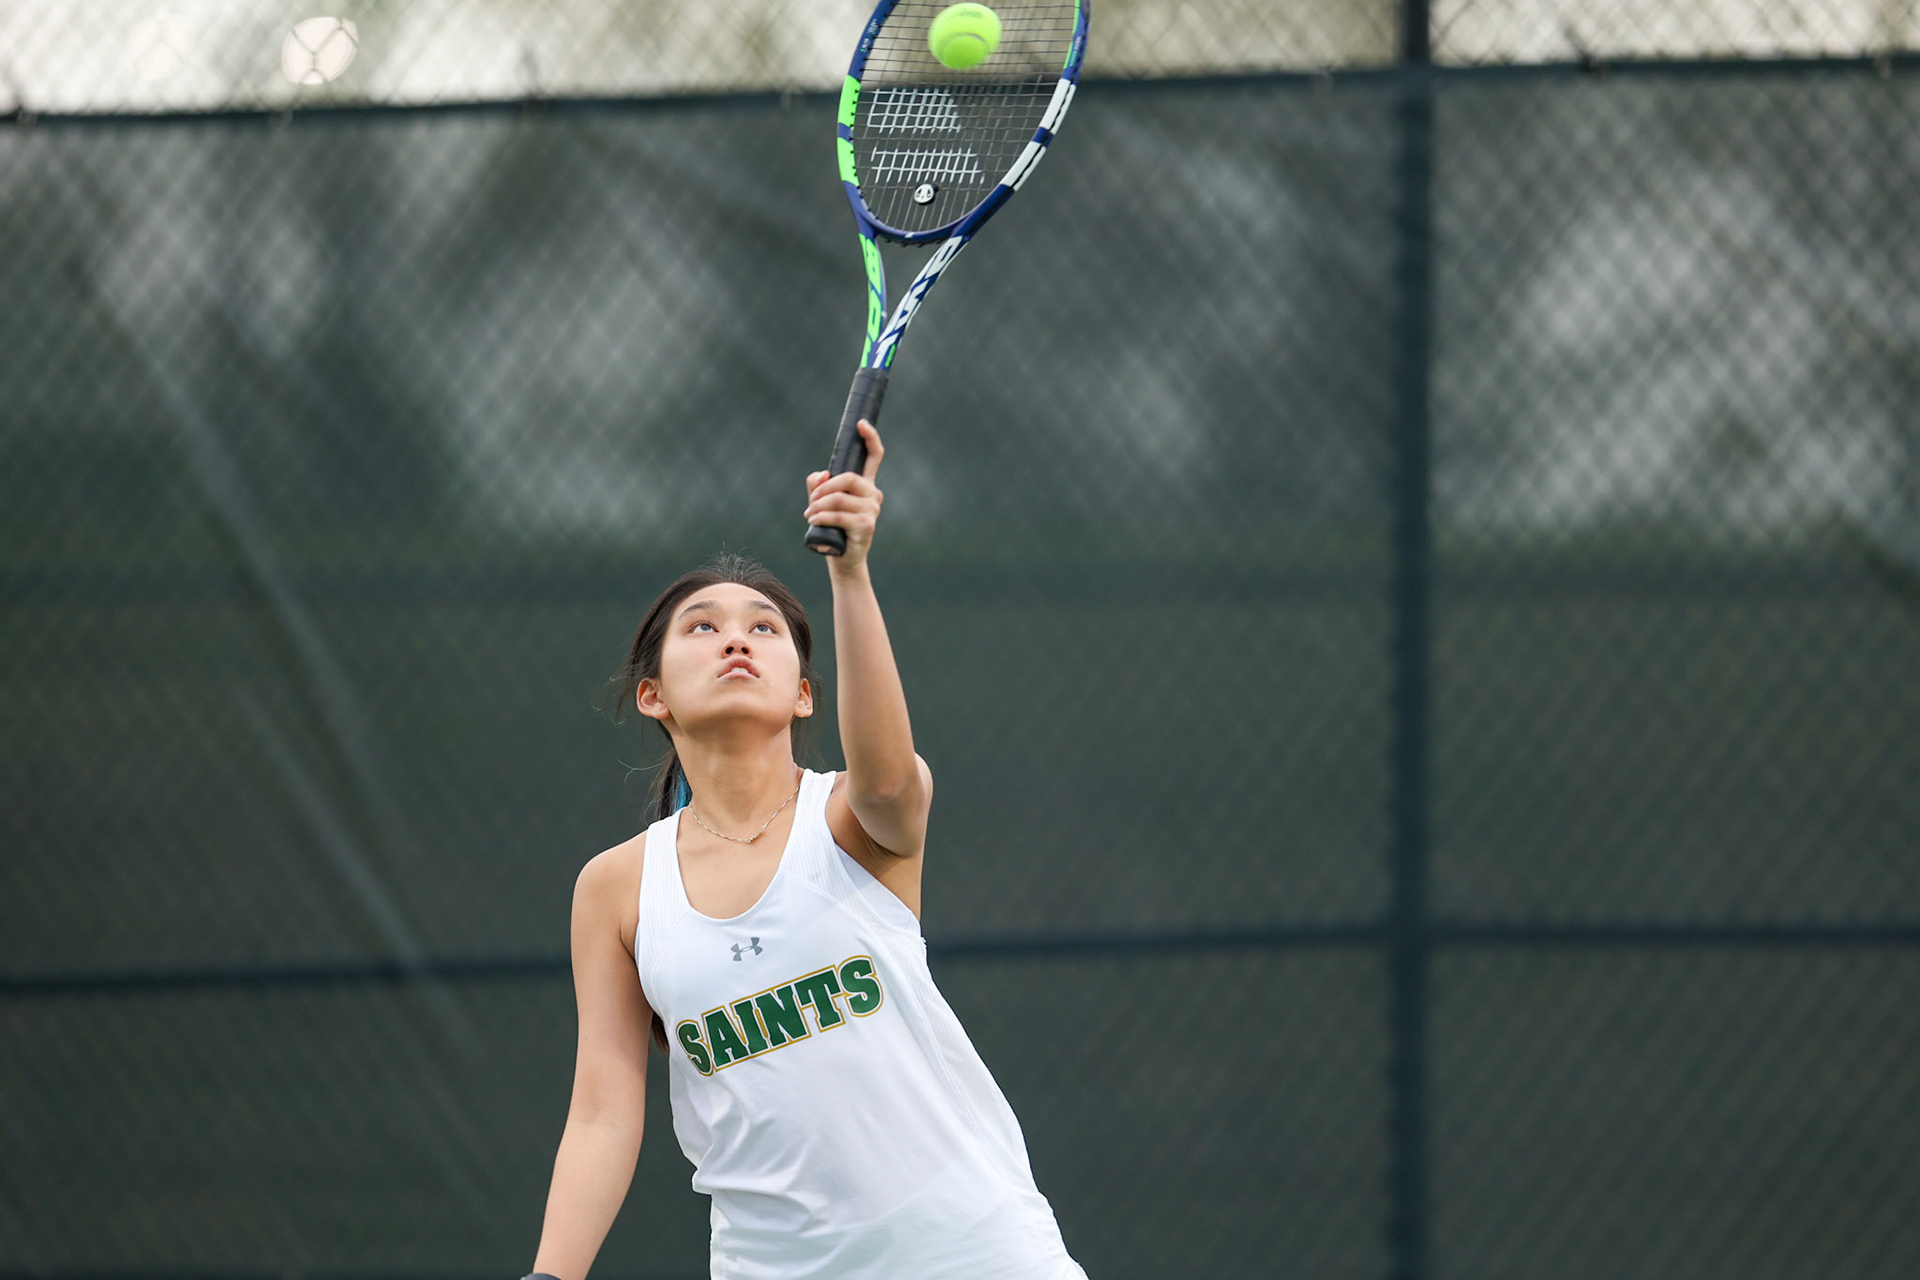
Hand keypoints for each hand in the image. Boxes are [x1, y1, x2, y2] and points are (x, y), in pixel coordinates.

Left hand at [804, 420, 885, 570]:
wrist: (843, 558)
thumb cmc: (833, 528)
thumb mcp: (822, 502)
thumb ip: (818, 484)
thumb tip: (822, 474)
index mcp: (866, 486)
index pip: (874, 457)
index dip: (870, 438)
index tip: (861, 424)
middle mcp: (873, 495)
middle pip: (849, 478)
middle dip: (825, 488)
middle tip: (812, 500)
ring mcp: (872, 511)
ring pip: (840, 499)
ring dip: (819, 506)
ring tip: (809, 514)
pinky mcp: (866, 526)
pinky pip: (839, 515)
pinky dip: (822, 517)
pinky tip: (813, 521)